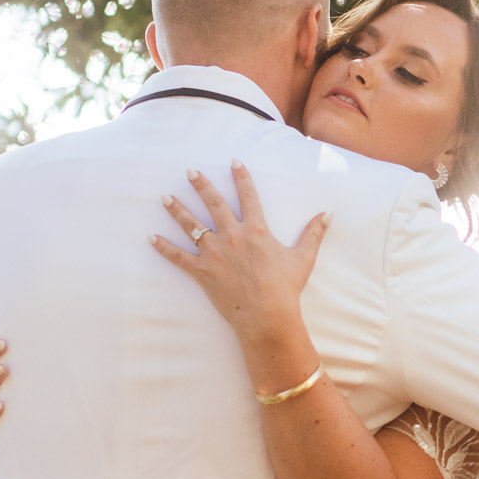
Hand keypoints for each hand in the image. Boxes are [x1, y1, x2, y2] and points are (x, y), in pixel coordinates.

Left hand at [152, 165, 329, 348]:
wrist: (267, 316)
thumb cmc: (286, 288)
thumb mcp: (304, 258)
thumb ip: (313, 233)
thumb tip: (327, 213)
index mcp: (256, 230)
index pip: (248, 196)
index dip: (241, 177)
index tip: (233, 162)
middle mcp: (232, 236)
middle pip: (213, 204)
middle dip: (201, 185)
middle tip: (189, 171)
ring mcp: (214, 253)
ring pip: (191, 225)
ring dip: (176, 210)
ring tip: (164, 197)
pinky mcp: (202, 272)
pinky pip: (178, 257)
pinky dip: (163, 248)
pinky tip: (150, 238)